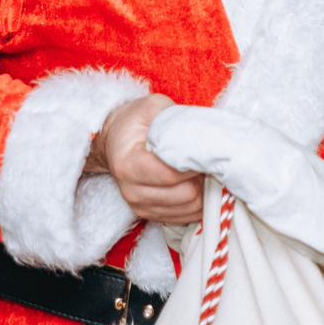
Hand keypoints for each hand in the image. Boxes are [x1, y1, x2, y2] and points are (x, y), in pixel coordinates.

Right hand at [96, 95, 205, 225]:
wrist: (115, 141)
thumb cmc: (135, 122)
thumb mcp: (152, 108)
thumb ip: (175, 119)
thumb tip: (205, 135)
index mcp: (128, 164)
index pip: (171, 174)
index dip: (195, 163)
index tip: (206, 150)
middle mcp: (131, 191)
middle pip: (186, 194)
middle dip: (203, 176)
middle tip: (207, 160)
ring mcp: (140, 207)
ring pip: (191, 208)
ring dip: (204, 190)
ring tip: (202, 169)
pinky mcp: (151, 216)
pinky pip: (187, 216)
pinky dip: (199, 201)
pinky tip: (196, 182)